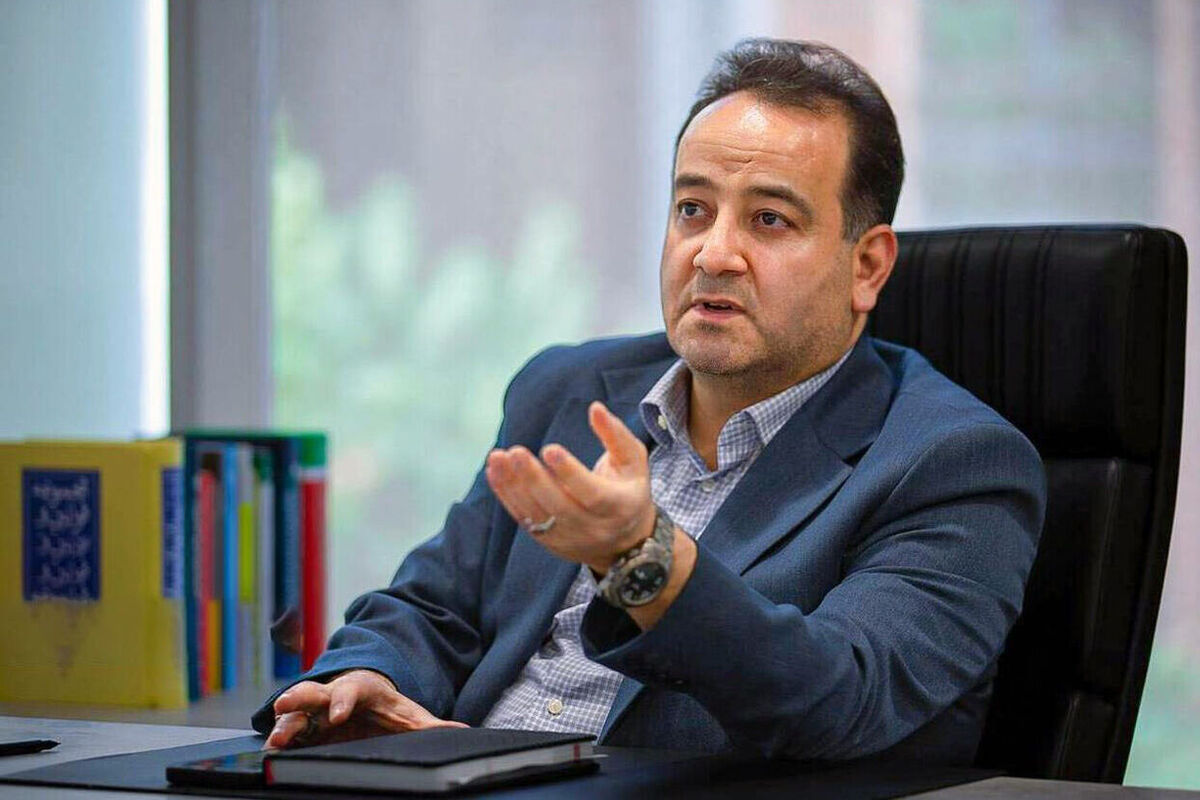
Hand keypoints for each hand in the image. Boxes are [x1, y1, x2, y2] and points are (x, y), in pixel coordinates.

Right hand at [264, 669, 466, 749]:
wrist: (367, 699)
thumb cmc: (388, 709)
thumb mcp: (411, 715)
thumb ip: (434, 725)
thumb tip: (465, 731)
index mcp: (362, 689)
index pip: (352, 690)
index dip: (344, 700)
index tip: (337, 714)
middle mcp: (334, 695)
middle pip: (314, 693)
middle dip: (299, 698)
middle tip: (283, 706)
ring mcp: (316, 710)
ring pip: (296, 712)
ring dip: (284, 723)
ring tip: (273, 740)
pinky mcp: (305, 727)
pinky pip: (289, 731)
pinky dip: (279, 740)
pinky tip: (271, 754)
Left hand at [485, 401, 655, 572]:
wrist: (625, 542)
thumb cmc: (628, 489)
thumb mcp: (634, 462)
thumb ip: (616, 434)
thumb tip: (595, 408)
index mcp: (619, 506)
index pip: (592, 493)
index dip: (570, 473)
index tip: (550, 448)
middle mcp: (594, 527)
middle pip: (559, 506)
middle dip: (534, 479)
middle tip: (516, 452)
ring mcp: (569, 538)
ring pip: (537, 515)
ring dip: (513, 486)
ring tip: (498, 457)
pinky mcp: (549, 541)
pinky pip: (523, 519)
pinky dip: (506, 496)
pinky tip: (495, 471)